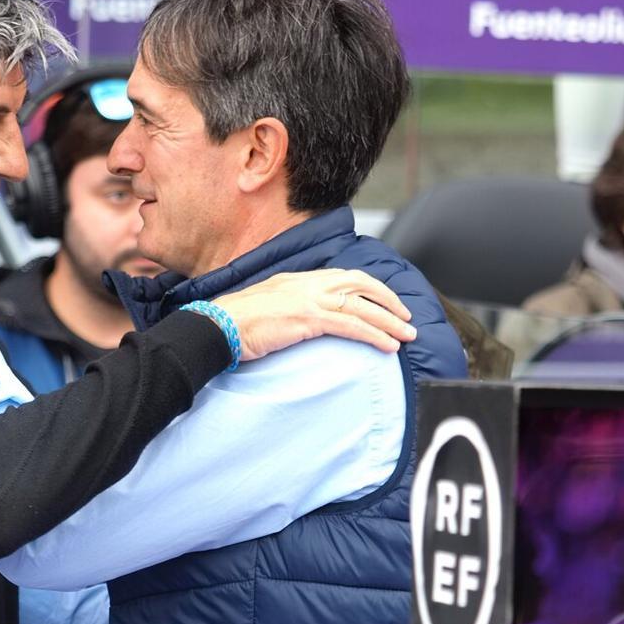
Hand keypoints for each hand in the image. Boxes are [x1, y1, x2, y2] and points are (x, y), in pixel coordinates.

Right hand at [213, 269, 416, 359]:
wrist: (217, 325)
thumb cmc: (235, 322)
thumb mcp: (268, 305)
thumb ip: (290, 306)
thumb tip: (305, 320)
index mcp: (298, 279)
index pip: (344, 276)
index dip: (370, 289)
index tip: (385, 302)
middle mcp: (307, 283)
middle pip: (360, 284)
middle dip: (388, 301)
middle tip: (406, 318)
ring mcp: (308, 299)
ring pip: (362, 306)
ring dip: (389, 322)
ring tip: (407, 336)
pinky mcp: (308, 318)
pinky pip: (351, 325)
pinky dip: (374, 335)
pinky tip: (387, 346)